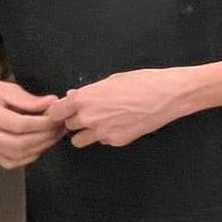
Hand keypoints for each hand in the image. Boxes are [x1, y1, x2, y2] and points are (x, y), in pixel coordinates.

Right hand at [0, 73, 64, 169]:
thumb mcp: (3, 87)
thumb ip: (28, 98)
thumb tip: (53, 104)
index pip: (18, 125)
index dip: (42, 123)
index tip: (57, 117)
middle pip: (18, 143)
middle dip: (45, 137)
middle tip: (60, 127)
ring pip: (16, 156)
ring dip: (40, 147)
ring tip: (54, 134)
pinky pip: (10, 162)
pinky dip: (29, 156)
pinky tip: (39, 144)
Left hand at [46, 68, 190, 148]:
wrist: (167, 96)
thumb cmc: (142, 82)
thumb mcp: (111, 80)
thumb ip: (88, 92)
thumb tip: (73, 97)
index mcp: (84, 99)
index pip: (54, 113)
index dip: (59, 112)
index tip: (63, 111)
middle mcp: (88, 118)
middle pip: (68, 126)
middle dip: (76, 120)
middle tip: (90, 112)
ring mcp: (101, 132)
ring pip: (79, 140)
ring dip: (85, 132)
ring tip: (101, 122)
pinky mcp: (115, 141)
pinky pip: (102, 141)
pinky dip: (106, 135)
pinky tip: (120, 124)